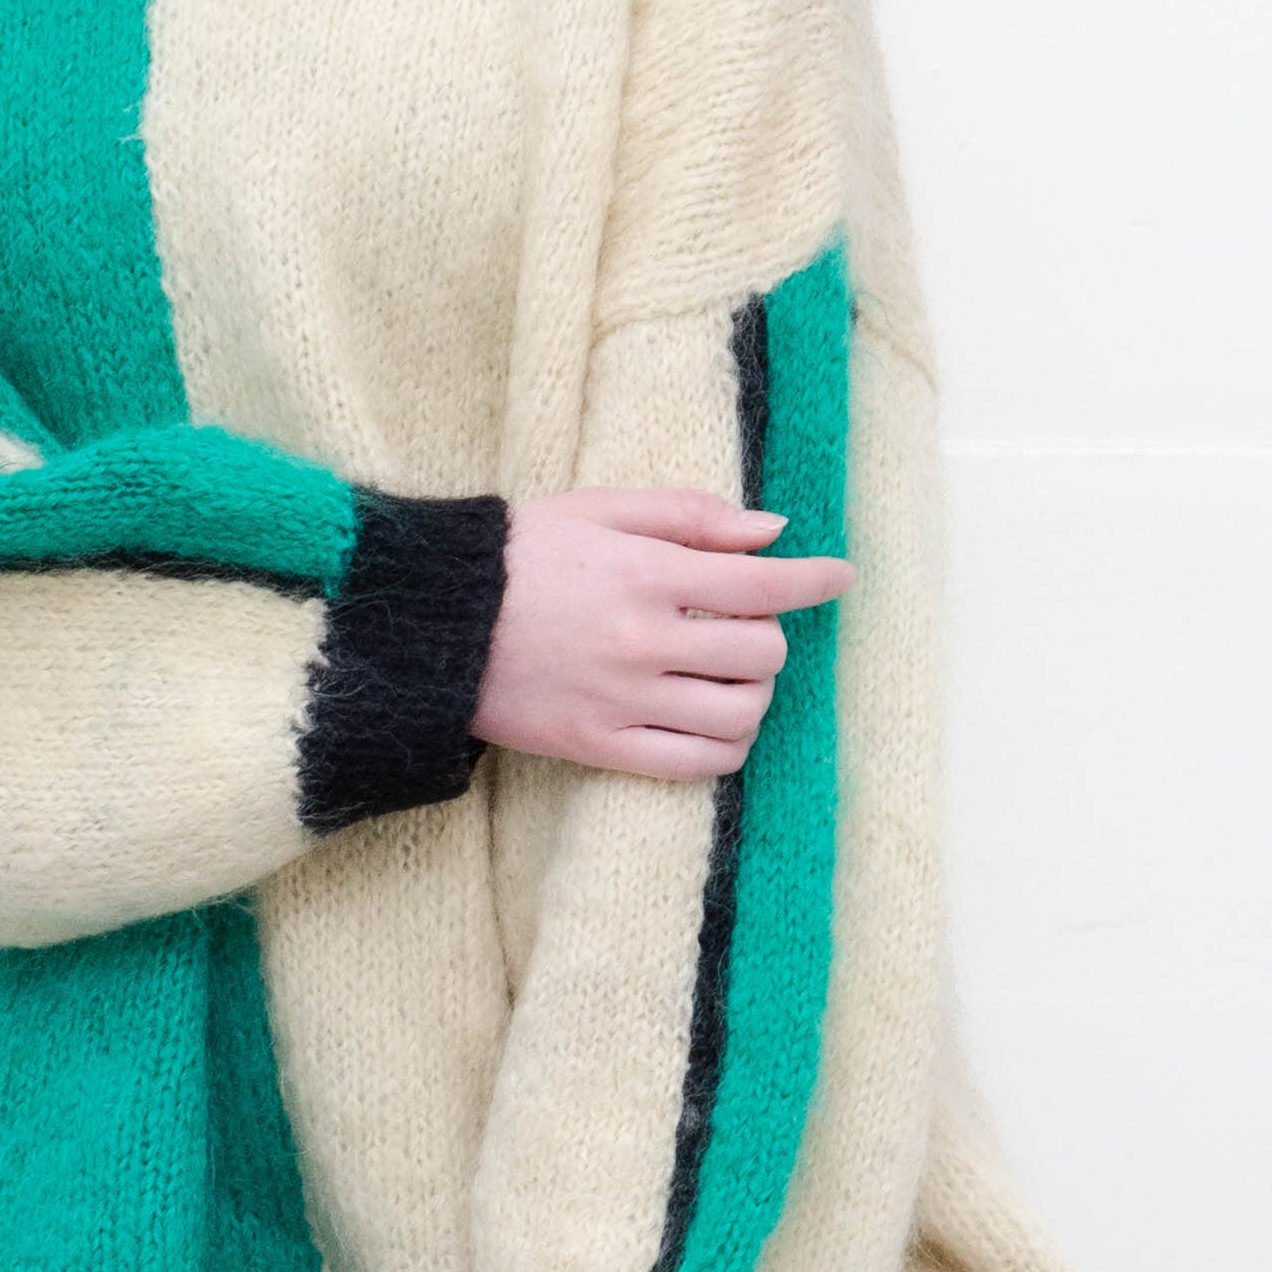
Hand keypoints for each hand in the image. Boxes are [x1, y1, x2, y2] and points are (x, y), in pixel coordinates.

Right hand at [470, 486, 854, 781]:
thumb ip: (689, 514)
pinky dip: (724, 746)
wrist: (433, 622)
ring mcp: (623, 700)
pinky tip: (712, 722)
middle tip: (739, 624)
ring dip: (751, 694)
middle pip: (761, 654)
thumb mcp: (599, 508)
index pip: (763, 585)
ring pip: (739, 715)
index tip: (839, 576)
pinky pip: (696, 763)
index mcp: (646, 573)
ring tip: (727, 677)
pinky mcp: (598, 745)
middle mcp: (642, 641)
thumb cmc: (519, 554)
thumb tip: (772, 531)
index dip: (815, 580)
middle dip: (767, 636)